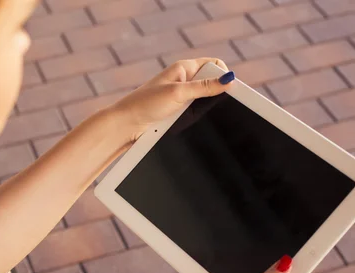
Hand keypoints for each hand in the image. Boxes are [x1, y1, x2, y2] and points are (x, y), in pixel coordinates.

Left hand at [108, 58, 233, 144]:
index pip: (213, 64)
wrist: (125, 125)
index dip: (223, 75)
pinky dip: (195, 118)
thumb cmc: (146, 104)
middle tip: (210, 106)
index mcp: (183, 68)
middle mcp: (183, 80)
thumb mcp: (178, 93)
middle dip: (214, 95)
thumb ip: (204, 87)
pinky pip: (194, 113)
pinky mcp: (176, 112)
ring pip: (203, 101)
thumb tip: (229, 80)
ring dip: (203, 110)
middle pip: (210, 84)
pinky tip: (190, 123)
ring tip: (191, 115)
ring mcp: (180, 97)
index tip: (229, 89)